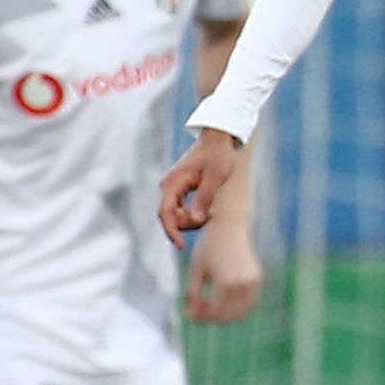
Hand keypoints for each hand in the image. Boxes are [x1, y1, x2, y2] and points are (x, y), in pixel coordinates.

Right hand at [158, 128, 241, 249]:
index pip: (165, 213)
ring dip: (189, 219)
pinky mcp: (179, 189)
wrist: (218, 138)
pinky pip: (180, 208)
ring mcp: (173, 187)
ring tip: (210, 211)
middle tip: (208, 218)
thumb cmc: (218, 155)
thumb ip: (204, 198)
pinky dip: (190, 213)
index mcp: (174, 182)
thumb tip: (195, 220)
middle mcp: (169, 186)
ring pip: (174, 214)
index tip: (181, 246)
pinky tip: (205, 211)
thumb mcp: (215, 177)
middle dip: (185, 225)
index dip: (172, 232)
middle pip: (169, 216)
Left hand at [186, 220, 263, 322]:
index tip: (189, 314)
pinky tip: (222, 302)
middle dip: (211, 318)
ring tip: (209, 308)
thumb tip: (191, 315)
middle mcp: (242, 284)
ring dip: (225, 315)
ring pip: (240, 312)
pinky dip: (236, 307)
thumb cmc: (209, 245)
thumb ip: (193, 294)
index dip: (200, 317)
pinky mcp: (257, 278)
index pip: (214, 312)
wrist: (230, 224)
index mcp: (226, 282)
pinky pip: (248, 302)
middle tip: (197, 312)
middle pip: (227, 315)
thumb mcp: (196, 270)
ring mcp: (252, 281)